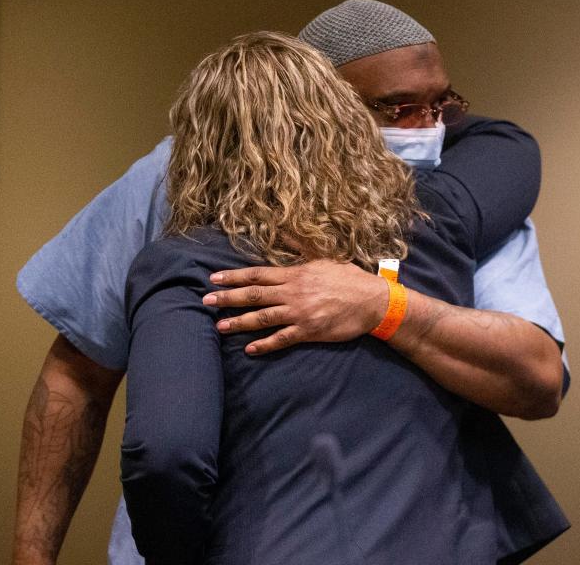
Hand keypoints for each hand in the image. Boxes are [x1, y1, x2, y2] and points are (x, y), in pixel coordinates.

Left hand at [202, 259, 387, 354]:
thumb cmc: (349, 278)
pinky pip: (282, 339)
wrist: (373, 301)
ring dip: (239, 322)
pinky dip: (265, 344)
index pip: (257, 275)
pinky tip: (250, 348)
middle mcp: (293, 293)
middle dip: (228, 298)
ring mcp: (300, 313)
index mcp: (295, 274)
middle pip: (253, 296)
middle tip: (206, 300)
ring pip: (263, 318)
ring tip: (219, 325)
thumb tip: (280, 230)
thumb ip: (299, 245)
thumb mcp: (324, 257)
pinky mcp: (309, 331)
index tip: (214, 278)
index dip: (234, 277)